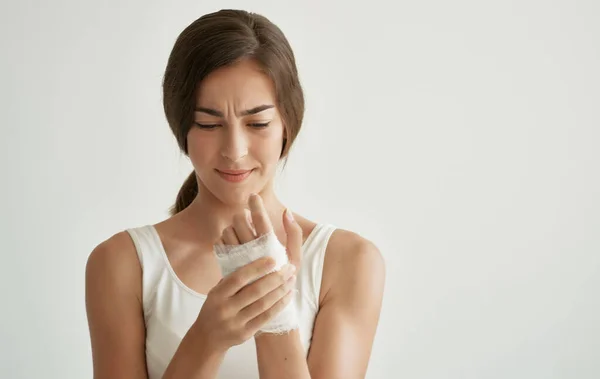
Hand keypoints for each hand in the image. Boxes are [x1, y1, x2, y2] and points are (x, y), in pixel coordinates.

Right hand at [191, 195, 301, 351]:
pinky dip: (279, 305)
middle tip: (289, 268)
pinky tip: (288, 295)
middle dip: (275, 278)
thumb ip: (232, 274)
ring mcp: (234, 323)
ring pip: (263, 304)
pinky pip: (266, 318)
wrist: (207, 338)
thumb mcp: (217, 289)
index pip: (238, 277)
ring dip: (280, 290)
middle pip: (254, 291)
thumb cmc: (216, 305)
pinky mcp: (244, 334)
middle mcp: (224, 308)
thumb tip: (248, 247)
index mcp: (217, 293)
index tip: (273, 258)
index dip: (256, 267)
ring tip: (291, 279)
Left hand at [219, 193, 302, 268]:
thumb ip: (294, 233)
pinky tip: (233, 243)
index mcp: (270, 247)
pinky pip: (220, 243)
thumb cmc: (283, 276)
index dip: (256, 205)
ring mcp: (237, 258)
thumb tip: (286, 211)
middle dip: (243, 214)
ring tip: (241, 233)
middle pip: (240, 220)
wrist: (264, 303)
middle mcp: (251, 251)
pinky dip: (225, 239)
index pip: (261, 219)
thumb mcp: (295, 257)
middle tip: (247, 218)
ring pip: (228, 230)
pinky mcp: (226, 265)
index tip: (253, 196)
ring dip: (233, 227)